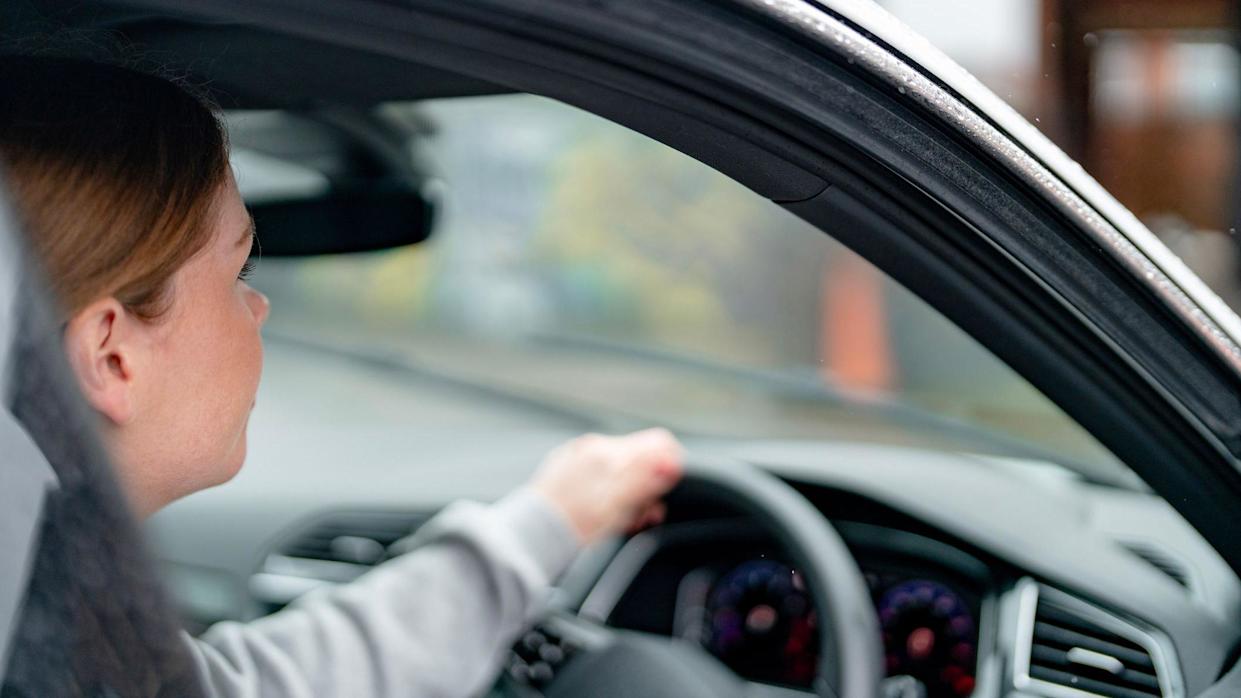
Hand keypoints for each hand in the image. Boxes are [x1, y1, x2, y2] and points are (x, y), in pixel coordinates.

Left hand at [530, 428, 683, 544]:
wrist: (531, 539)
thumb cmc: (572, 529)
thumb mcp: (617, 508)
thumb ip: (646, 480)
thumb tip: (671, 462)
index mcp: (608, 453)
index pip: (659, 444)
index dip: (670, 469)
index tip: (665, 495)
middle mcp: (593, 448)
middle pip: (642, 457)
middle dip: (649, 487)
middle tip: (642, 517)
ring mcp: (578, 457)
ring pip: (622, 468)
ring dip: (631, 494)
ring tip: (622, 522)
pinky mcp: (566, 469)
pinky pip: (600, 475)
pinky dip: (610, 494)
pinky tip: (602, 516)